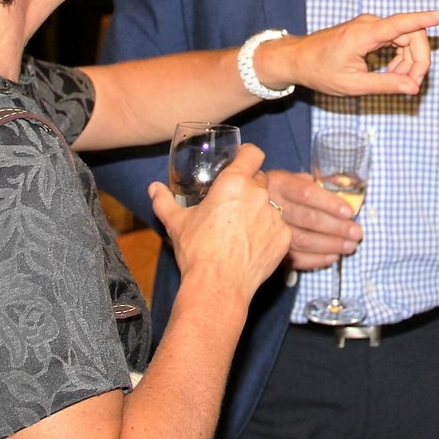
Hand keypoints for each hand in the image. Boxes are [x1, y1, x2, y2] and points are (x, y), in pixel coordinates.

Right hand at [149, 144, 290, 300]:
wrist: (218, 285)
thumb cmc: (197, 251)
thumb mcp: (176, 223)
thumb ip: (164, 201)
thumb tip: (153, 188)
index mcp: (234, 182)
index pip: (253, 153)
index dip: (248, 156)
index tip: (241, 163)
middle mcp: (259, 193)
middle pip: (260, 179)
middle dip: (249, 188)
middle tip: (233, 205)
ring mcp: (275, 215)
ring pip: (270, 204)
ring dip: (259, 211)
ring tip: (241, 230)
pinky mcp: (284, 236)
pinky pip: (278, 227)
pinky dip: (268, 233)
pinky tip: (252, 246)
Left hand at [259, 11, 438, 96]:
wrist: (297, 59)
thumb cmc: (320, 71)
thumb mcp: (353, 85)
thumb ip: (385, 85)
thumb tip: (413, 88)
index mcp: (364, 34)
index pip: (400, 24)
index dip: (424, 19)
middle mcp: (370, 24)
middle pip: (411, 35)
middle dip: (418, 61)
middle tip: (411, 86)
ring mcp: (371, 25)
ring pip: (406, 38)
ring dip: (409, 62)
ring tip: (395, 82)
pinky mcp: (371, 30)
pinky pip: (397, 40)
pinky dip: (400, 58)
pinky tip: (390, 73)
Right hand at [266, 169, 361, 270]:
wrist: (254, 207)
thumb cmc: (286, 191)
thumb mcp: (300, 179)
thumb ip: (323, 182)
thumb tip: (347, 185)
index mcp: (280, 183)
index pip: (306, 193)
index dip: (329, 203)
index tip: (349, 212)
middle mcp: (271, 206)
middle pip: (307, 219)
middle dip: (336, 227)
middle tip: (357, 233)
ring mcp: (269, 230)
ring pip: (302, 240)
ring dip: (330, 245)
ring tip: (350, 246)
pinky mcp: (271, 249)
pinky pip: (295, 258)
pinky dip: (316, 259)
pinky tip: (332, 257)